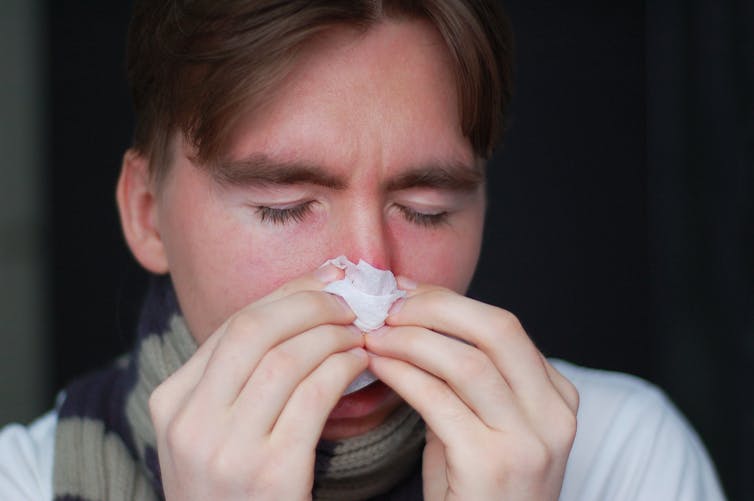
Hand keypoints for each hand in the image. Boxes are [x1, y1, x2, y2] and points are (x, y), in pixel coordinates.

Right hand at [148, 266, 367, 499]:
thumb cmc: (236, 491)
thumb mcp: (214, 432)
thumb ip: (240, 378)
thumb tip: (300, 308)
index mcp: (171, 402)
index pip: (234, 325)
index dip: (288, 294)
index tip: (327, 279)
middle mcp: (189, 422)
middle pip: (256, 329)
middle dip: (312, 302)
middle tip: (351, 300)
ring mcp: (226, 450)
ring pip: (288, 357)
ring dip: (335, 335)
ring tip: (362, 332)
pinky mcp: (270, 474)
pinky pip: (314, 395)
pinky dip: (344, 369)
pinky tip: (360, 364)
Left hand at [365, 282, 578, 499]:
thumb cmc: (474, 488)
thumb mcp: (483, 424)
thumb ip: (462, 377)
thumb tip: (410, 320)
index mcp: (555, 396)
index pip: (502, 326)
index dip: (448, 302)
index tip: (404, 292)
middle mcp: (553, 414)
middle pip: (496, 329)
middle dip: (434, 308)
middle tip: (388, 305)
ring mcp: (529, 441)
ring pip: (467, 361)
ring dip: (411, 340)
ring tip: (374, 334)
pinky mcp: (492, 464)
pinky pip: (440, 400)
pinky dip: (403, 374)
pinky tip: (378, 365)